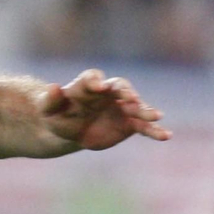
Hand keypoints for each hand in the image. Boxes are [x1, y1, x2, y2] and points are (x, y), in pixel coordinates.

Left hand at [42, 69, 171, 150]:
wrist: (69, 130)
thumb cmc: (56, 114)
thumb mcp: (48, 108)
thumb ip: (51, 99)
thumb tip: (53, 87)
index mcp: (86, 85)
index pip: (91, 77)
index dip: (94, 80)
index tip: (98, 85)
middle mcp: (108, 92)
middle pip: (120, 88)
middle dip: (126, 92)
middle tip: (131, 98)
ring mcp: (121, 107)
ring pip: (136, 106)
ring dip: (145, 111)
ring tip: (156, 116)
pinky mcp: (129, 124)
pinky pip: (144, 126)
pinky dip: (154, 130)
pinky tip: (166, 136)